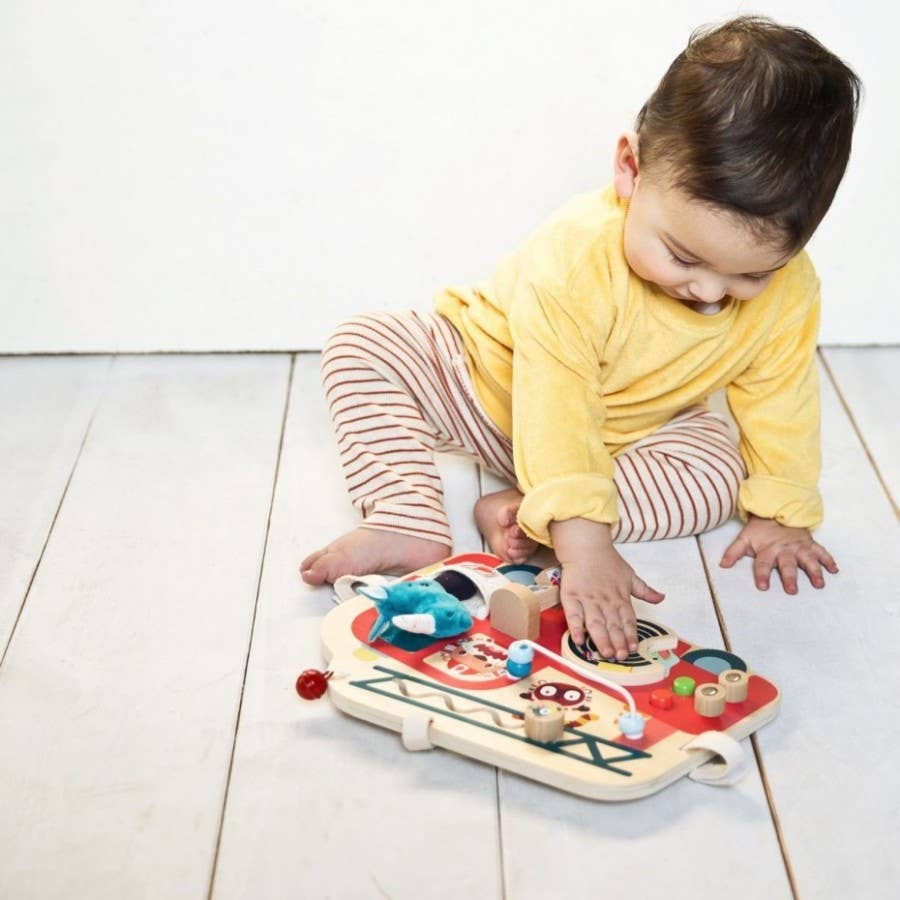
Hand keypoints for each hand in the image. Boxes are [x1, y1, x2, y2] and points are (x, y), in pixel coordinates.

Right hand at [550, 518, 664, 659]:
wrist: (585, 547)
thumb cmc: (607, 561)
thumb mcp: (630, 575)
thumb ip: (645, 590)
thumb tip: (661, 598)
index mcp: (620, 597)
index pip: (628, 620)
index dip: (631, 635)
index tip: (634, 648)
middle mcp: (605, 600)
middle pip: (612, 625)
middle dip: (618, 642)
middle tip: (621, 656)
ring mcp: (587, 599)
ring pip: (596, 623)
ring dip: (601, 639)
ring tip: (606, 653)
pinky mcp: (571, 597)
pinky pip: (573, 615)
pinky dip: (576, 628)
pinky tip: (578, 641)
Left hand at [720, 515, 838, 592]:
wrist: (777, 510)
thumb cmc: (760, 530)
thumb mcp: (744, 538)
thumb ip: (734, 552)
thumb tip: (722, 565)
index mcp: (768, 549)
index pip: (763, 564)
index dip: (762, 575)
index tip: (763, 587)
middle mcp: (785, 549)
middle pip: (787, 565)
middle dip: (789, 577)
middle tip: (792, 590)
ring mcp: (799, 547)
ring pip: (808, 560)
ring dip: (814, 572)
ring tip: (819, 584)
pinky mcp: (810, 544)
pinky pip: (821, 552)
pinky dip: (829, 560)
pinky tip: (835, 570)